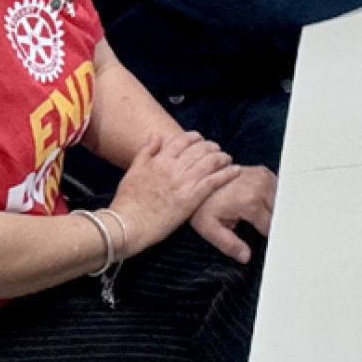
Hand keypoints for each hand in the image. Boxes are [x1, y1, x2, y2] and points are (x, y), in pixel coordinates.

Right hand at [109, 131, 237, 254]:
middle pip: (200, 149)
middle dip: (211, 146)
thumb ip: (145, 152)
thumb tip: (156, 136)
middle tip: (217, 149)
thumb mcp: (132, 171)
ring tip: (227, 158)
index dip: (195, 137)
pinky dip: (227, 174)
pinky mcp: (191, 199)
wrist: (127, 225)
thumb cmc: (127, 201)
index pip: (183, 140)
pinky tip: (235, 170)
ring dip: (222, 157)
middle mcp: (173, 168)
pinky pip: (214, 181)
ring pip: (210, 162)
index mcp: (159, 160)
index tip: (201, 139)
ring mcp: (183, 183)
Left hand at [189, 165, 276, 263]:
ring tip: (256, 214)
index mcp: (251, 203)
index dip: (266, 235)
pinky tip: (260, 201)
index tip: (260, 238)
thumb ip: (229, 245)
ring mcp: (262, 176)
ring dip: (273, 208)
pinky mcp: (262, 171)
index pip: (271, 226)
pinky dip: (272, 196)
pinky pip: (276, 187)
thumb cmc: (202, 204)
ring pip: (280, 199)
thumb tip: (246, 257)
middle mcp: (261, 187)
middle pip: (278, 212)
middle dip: (270, 220)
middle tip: (255, 226)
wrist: (197, 180)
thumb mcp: (210, 229)